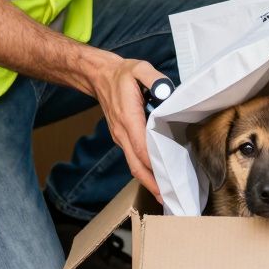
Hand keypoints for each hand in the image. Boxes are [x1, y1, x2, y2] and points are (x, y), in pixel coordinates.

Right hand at [84, 54, 166, 201]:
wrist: (99, 76)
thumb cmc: (122, 74)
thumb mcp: (139, 68)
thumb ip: (154, 78)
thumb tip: (166, 90)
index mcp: (128, 118)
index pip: (141, 148)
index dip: (154, 166)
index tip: (167, 179)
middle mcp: (122, 133)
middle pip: (136, 165)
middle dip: (152, 184)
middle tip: (169, 199)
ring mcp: (121, 137)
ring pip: (134, 165)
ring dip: (148, 181)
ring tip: (166, 196)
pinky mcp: (123, 138)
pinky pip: (133, 159)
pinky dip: (144, 172)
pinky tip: (157, 179)